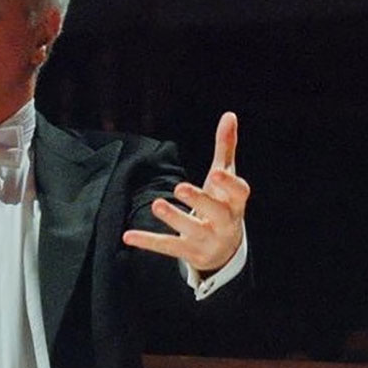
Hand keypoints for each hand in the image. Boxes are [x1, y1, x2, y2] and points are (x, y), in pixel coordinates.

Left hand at [123, 111, 248, 271]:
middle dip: (199, 201)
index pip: (238, 193)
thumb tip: (229, 115)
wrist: (224, 251)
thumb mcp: (225, 178)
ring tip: (157, 205)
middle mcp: (224, 223)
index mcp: (235, 203)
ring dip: (174, 218)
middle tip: (180, 187)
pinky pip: (168, 247)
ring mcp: (207, 240)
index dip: (229, 184)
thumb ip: (225, 148)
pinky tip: (129, 236)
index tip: (215, 173)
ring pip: (191, 230)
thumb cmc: (223, 205)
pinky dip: (148, 242)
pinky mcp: (189, 252)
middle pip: (216, 212)